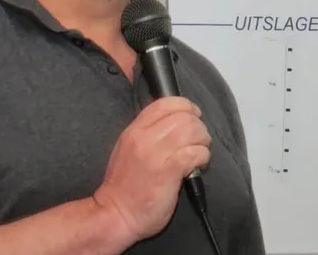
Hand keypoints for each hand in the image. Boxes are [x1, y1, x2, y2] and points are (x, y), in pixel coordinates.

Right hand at [92, 96, 210, 243]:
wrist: (115, 214)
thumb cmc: (124, 186)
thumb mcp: (128, 150)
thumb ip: (147, 134)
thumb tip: (174, 124)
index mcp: (134, 130)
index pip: (165, 103)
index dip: (185, 106)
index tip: (194, 116)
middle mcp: (144, 138)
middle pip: (183, 116)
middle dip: (198, 126)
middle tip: (199, 141)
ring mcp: (156, 154)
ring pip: (192, 131)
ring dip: (203, 141)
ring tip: (200, 152)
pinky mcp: (168, 172)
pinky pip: (194, 153)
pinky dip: (203, 156)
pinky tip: (199, 165)